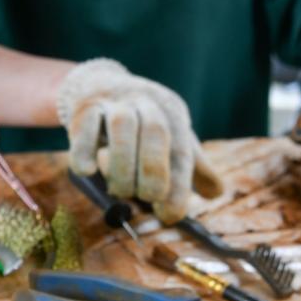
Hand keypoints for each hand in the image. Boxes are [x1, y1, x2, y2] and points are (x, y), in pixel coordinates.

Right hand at [56, 58, 223, 223]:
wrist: (98, 84)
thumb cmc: (140, 120)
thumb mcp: (170, 136)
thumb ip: (191, 166)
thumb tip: (215, 192)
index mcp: (172, 112)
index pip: (181, 150)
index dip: (179, 186)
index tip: (169, 215)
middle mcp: (147, 102)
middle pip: (157, 131)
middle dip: (153, 171)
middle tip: (145, 198)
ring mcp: (114, 102)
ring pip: (122, 126)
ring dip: (122, 166)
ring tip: (119, 190)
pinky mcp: (85, 107)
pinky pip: (85, 126)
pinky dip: (85, 151)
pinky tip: (89, 171)